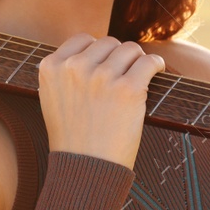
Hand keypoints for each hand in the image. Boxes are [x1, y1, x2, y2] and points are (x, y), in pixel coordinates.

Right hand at [38, 34, 164, 169]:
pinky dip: (156, 65)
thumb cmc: (72, 139)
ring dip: (137, 61)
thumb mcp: (53, 99)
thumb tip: (92, 50)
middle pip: (108, 43)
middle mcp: (74, 67)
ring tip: (139, 76)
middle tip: (123, 77)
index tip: (106, 65)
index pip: (82, 40)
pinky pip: (149, 62)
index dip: (98, 51)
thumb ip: (65, 73)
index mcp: (51, 67)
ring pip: (130, 49)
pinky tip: (157, 71)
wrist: (85, 169)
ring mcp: (101, 77)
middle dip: (118, 57)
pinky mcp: (127, 89)